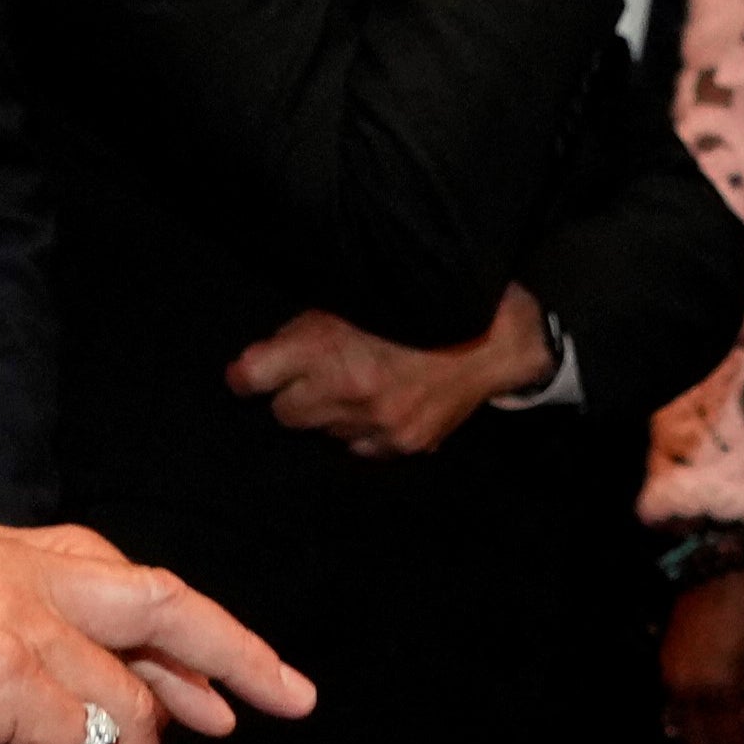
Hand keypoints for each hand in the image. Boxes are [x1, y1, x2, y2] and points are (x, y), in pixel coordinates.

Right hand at [0, 521, 316, 743]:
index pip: (108, 577)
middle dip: (232, 654)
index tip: (217, 690)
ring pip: (128, 703)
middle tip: (286, 701)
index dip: (173, 636)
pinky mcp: (8, 667)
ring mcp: (12, 609)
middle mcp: (5, 564)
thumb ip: (9, 703)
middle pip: (160, 601)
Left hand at [227, 285, 551, 456]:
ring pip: (324, 433)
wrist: (495, 334)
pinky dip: (366, 430)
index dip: (248, 373)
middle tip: (316, 372)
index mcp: (327, 347)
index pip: (253, 377)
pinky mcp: (404, 444)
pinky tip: (385, 404)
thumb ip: (311, 326)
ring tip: (360, 383)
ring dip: (333, 412)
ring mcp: (377, 423)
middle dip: (295, 392)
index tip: (250, 373)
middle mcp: (347, 391)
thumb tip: (271, 353)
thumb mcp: (356, 295)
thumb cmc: (422, 301)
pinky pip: (362, 448)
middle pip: (284, 413)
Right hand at [660, 563, 743, 743]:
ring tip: (742, 732)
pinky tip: (724, 709)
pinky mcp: (667, 667)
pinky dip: (699, 720)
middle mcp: (685, 691)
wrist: (714, 564)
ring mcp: (671, 679)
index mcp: (715, 690)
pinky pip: (679, 710)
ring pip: (686, 733)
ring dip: (711, 741)